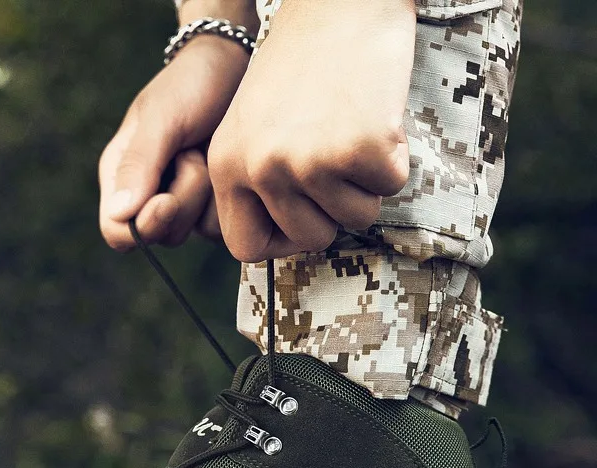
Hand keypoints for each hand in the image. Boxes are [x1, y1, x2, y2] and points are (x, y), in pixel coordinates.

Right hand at [99, 34, 251, 250]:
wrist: (237, 68)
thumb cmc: (192, 85)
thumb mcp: (162, 118)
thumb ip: (139, 164)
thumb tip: (119, 213)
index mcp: (119, 176)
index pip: (116, 231)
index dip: (141, 227)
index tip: (166, 200)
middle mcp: (146, 197)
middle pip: (159, 235)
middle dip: (182, 199)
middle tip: (192, 154)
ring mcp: (181, 205)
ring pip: (192, 232)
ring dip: (206, 194)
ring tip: (207, 152)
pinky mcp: (210, 207)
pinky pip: (219, 225)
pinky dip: (227, 197)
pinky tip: (225, 164)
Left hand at [208, 0, 415, 261]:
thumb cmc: (302, 65)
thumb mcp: (254, 127)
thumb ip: (256, 184)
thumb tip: (279, 243)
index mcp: (227, 165)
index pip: (245, 247)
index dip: (281, 239)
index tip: (303, 214)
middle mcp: (260, 167)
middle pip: (308, 239)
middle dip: (333, 211)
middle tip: (337, 159)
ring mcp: (308, 160)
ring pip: (354, 219)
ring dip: (366, 185)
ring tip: (352, 130)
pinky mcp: (358, 148)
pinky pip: (390, 188)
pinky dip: (395, 159)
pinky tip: (376, 117)